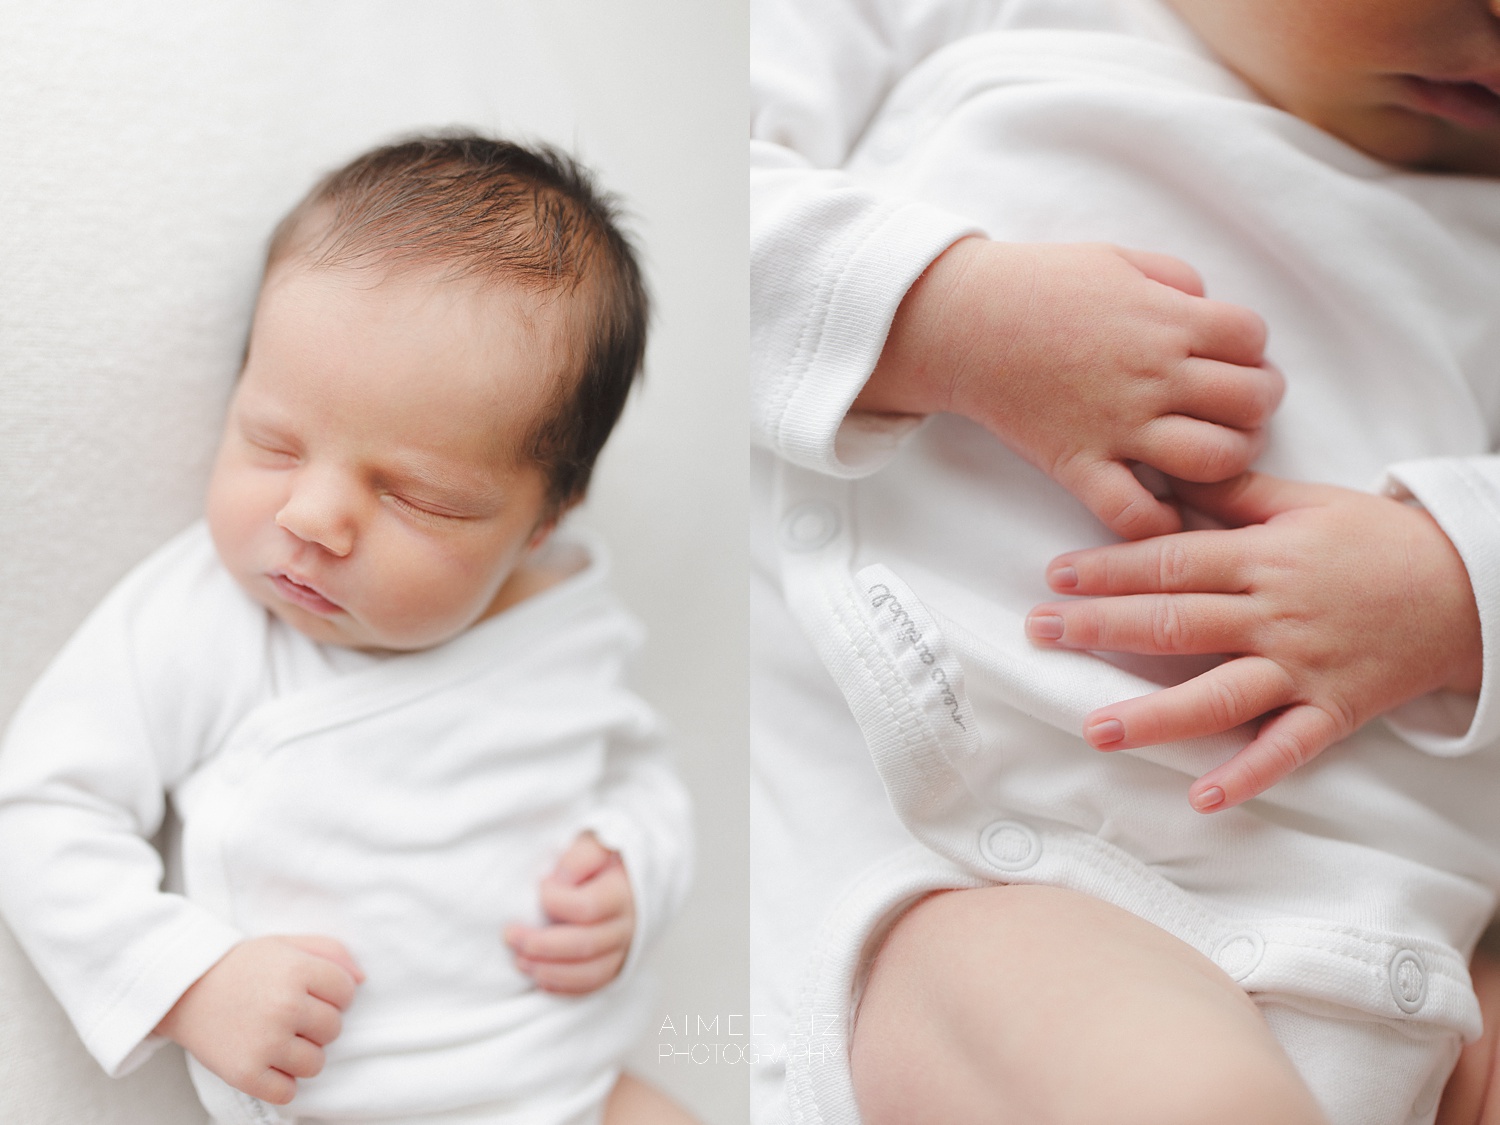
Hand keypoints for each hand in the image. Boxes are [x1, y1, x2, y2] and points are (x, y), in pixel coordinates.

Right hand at [154, 934, 363, 1104]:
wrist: (183, 989)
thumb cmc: (243, 967)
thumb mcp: (287, 944)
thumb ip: (331, 953)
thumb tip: (362, 982)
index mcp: (298, 970)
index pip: (346, 992)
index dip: (333, 994)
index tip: (310, 993)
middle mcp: (285, 1006)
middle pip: (334, 1029)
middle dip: (317, 1023)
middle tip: (289, 1015)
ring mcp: (265, 1042)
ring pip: (315, 1063)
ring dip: (302, 1055)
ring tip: (278, 1038)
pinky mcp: (245, 1073)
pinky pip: (288, 1092)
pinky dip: (281, 1083)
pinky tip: (267, 1063)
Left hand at [505, 831, 634, 993]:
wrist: (634, 876)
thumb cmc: (606, 858)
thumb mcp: (597, 841)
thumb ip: (580, 856)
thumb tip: (558, 880)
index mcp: (623, 892)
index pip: (587, 907)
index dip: (555, 902)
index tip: (539, 888)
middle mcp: (627, 925)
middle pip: (584, 944)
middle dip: (540, 944)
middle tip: (510, 934)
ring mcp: (624, 949)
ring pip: (588, 972)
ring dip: (549, 971)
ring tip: (519, 961)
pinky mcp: (617, 966)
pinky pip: (592, 986)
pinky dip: (564, 988)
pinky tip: (539, 979)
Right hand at [856, 238, 1280, 539]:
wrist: (961, 323)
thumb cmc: (1036, 285)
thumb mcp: (1118, 259)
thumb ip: (1176, 280)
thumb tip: (1209, 312)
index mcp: (1167, 319)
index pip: (1252, 338)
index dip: (1251, 349)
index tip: (1230, 358)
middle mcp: (1153, 375)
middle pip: (1251, 401)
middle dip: (1256, 405)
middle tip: (1234, 408)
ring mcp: (1117, 425)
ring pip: (1215, 460)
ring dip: (1229, 461)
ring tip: (1210, 453)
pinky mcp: (1079, 464)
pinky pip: (1133, 512)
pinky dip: (1159, 521)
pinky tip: (1166, 508)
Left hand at [1024, 472, 1481, 810]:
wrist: (1470, 586)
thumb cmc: (1375, 539)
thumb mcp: (1302, 501)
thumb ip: (1229, 494)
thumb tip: (1162, 477)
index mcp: (1263, 557)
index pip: (1172, 562)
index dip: (1110, 568)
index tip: (1055, 575)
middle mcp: (1275, 613)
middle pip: (1176, 623)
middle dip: (1102, 628)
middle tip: (1041, 633)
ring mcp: (1303, 666)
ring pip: (1219, 694)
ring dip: (1154, 714)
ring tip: (1095, 728)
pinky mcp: (1333, 709)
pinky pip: (1288, 748)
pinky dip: (1248, 774)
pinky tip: (1202, 797)